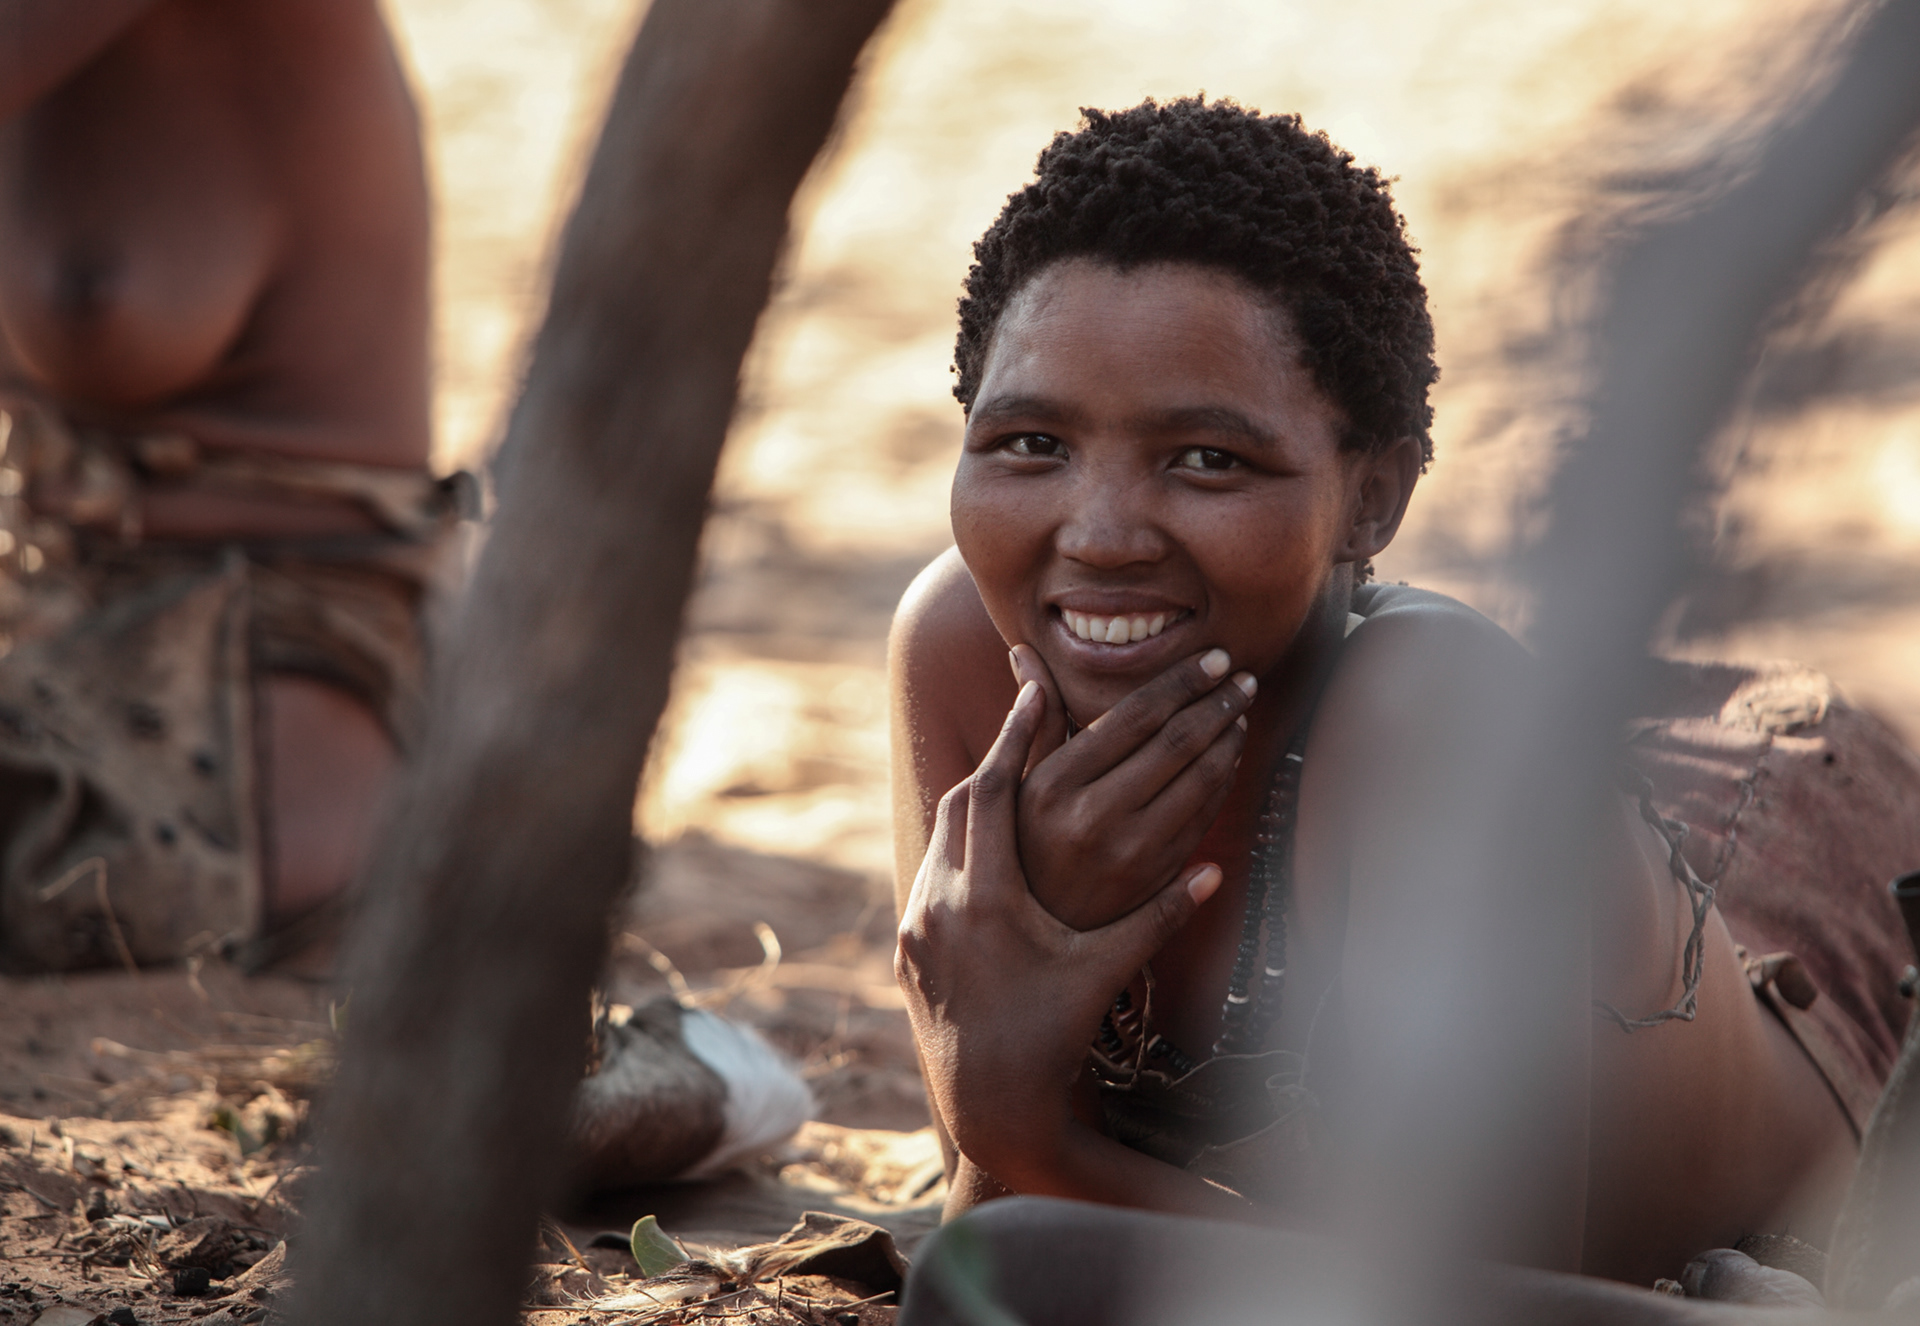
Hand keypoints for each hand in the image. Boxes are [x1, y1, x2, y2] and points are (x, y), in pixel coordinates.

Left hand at [896, 679, 1222, 1187]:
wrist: (989, 1105)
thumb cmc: (1054, 1036)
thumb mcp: (1105, 972)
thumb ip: (1157, 917)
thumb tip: (1217, 872)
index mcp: (987, 898)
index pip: (995, 791)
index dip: (1016, 736)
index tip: (1031, 690)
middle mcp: (940, 902)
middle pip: (962, 801)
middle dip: (997, 753)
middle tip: (1024, 708)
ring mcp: (916, 923)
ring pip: (941, 835)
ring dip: (978, 796)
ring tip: (1010, 763)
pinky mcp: (908, 945)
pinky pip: (932, 871)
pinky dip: (959, 841)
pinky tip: (985, 836)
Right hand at [1009, 645, 1256, 929]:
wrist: (1034, 930)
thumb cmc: (1020, 844)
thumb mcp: (1012, 784)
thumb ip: (1031, 719)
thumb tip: (1023, 652)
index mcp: (1053, 784)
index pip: (1135, 716)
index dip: (1181, 681)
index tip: (1214, 658)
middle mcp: (1092, 816)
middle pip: (1176, 743)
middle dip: (1218, 704)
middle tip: (1243, 678)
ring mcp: (1129, 851)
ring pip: (1199, 780)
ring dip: (1229, 740)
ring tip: (1240, 710)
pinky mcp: (1155, 878)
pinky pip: (1204, 818)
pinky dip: (1224, 781)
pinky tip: (1230, 756)